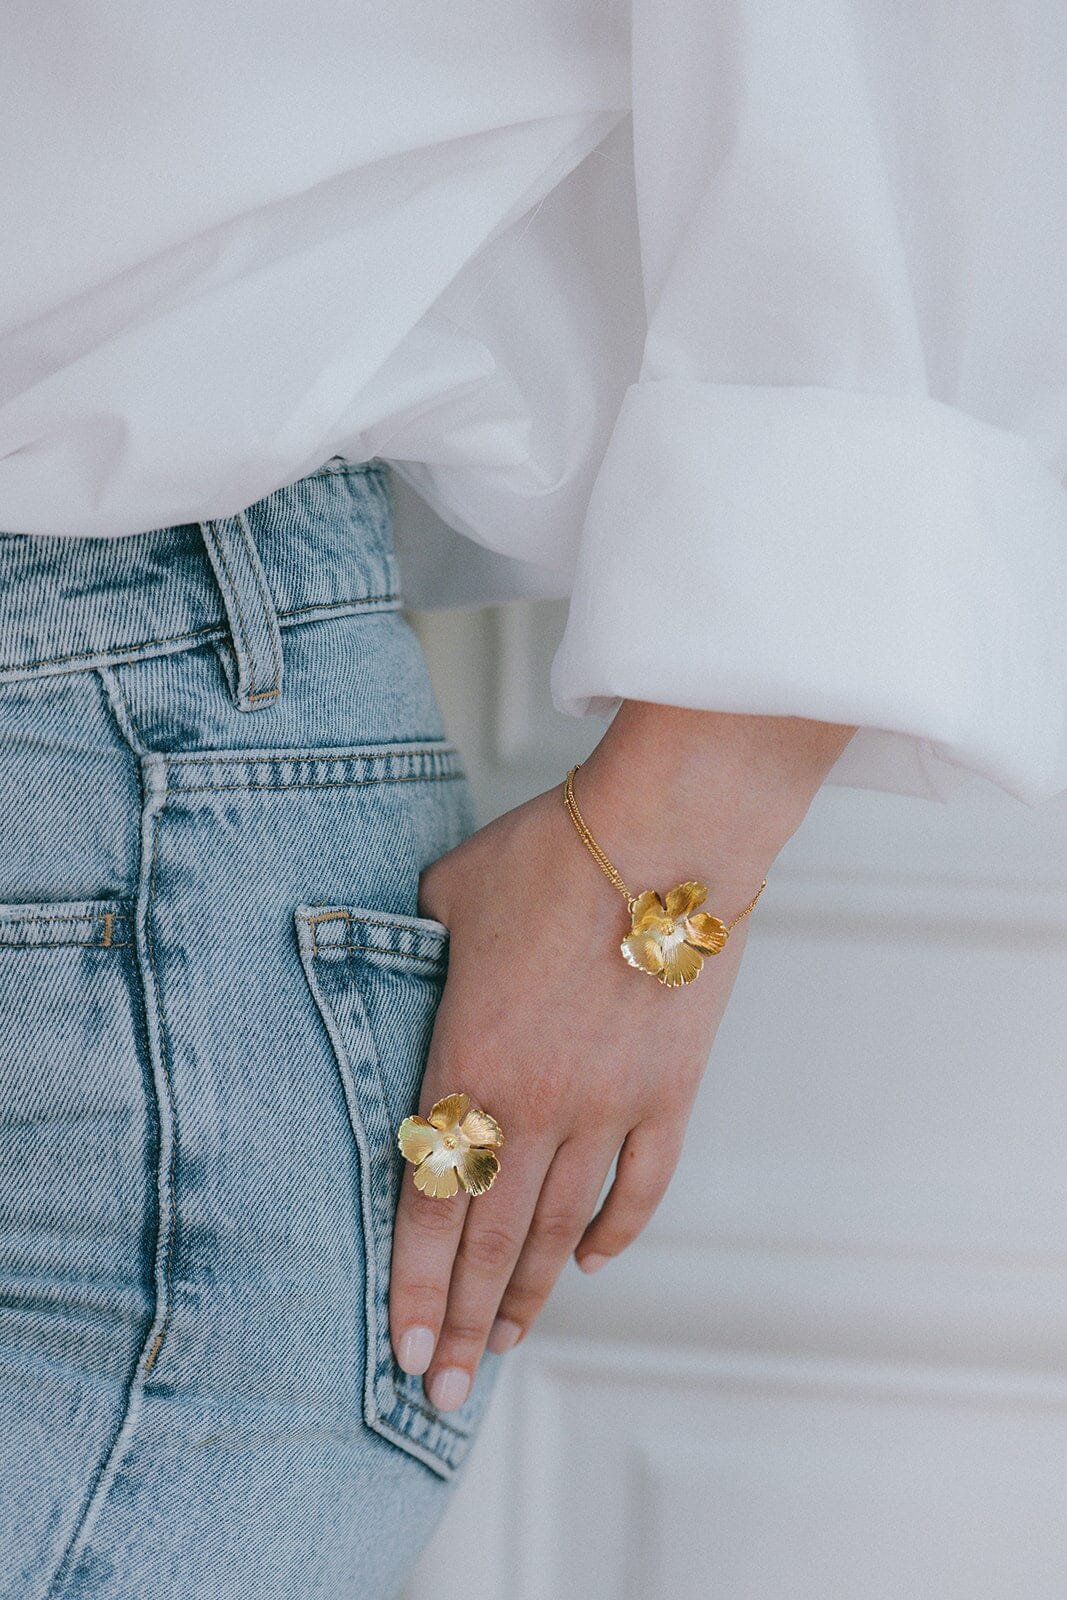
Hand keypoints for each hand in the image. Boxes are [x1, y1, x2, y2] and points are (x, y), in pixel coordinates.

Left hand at [388, 704, 855, 1410]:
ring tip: (507, 1347)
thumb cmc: (550, 855)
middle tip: (443, 1393)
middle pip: (491, 1241)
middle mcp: (533, 1107)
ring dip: (531, 1294)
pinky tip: (594, 1262)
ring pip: (561, 1229)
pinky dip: (614, 1231)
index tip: (402, 1354)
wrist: (666, 838)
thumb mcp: (444, 896)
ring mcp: (607, 1109)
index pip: (429, 1206)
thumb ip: (412, 948)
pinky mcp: (669, 1094)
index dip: (413, 1288)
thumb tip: (398, 955)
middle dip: (462, 1324)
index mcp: (465, 1065)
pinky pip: (639, 1186)